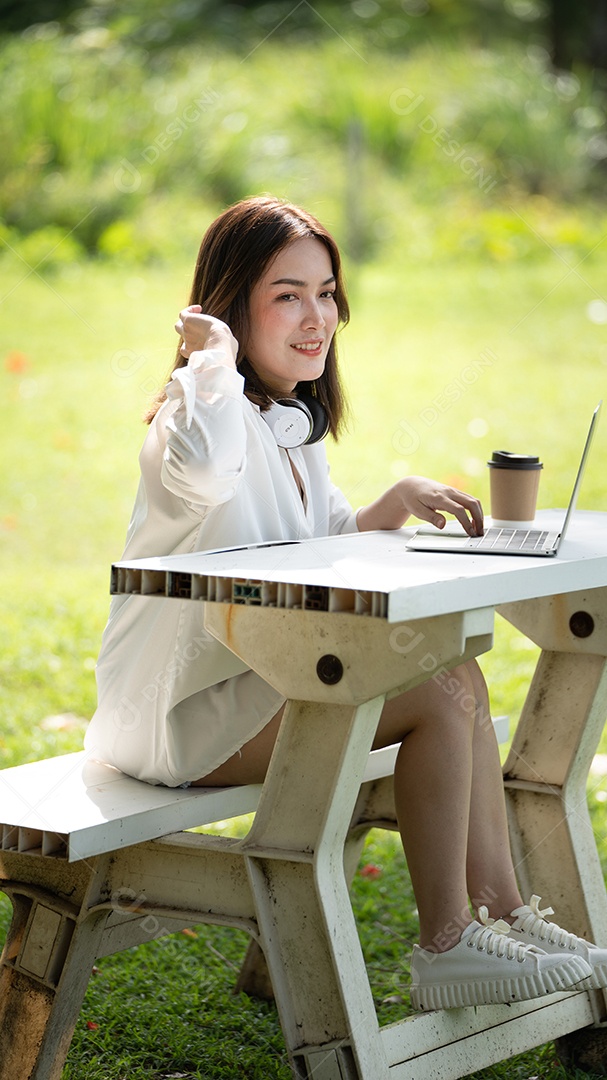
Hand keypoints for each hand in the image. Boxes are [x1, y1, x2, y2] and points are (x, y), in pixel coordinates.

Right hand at [174, 306, 238, 365]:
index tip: (206, 338)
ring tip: (198, 317)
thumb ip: (227, 347)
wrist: (219, 343)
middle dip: (189, 333)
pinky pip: (183, 314)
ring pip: (178, 326)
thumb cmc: (225, 348)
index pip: (186, 350)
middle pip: (182, 338)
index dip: (193, 344)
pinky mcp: (187, 321)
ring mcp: (186, 333)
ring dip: (186, 321)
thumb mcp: (227, 348)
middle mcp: (188, 345)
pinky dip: (190, 310)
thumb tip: (232, 343)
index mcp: (195, 354)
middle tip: (202, 328)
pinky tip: (199, 309)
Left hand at [356, 475, 483, 535]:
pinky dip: (475, 510)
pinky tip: (474, 520)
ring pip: (473, 500)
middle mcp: (449, 492)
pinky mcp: (454, 492)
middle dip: (478, 518)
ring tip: (478, 529)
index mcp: (439, 497)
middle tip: (479, 533)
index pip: (459, 509)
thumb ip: (431, 518)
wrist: (411, 485)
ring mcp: (453, 491)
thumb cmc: (413, 498)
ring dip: (479, 514)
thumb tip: (443, 525)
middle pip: (471, 503)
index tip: (470, 532)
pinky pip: (469, 499)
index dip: (467, 522)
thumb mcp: (417, 511)